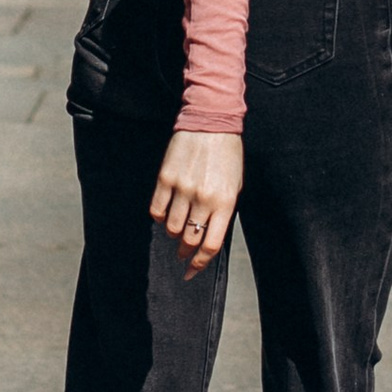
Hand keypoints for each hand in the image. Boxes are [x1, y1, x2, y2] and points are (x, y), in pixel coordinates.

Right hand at [150, 127, 242, 276]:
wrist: (211, 120)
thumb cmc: (227, 155)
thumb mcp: (235, 185)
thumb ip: (223, 212)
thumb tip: (207, 238)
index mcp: (225, 202)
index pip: (210, 245)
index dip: (199, 263)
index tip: (191, 271)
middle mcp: (204, 198)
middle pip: (189, 239)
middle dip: (185, 251)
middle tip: (183, 252)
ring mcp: (183, 188)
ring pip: (171, 228)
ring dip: (173, 233)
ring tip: (177, 227)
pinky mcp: (166, 178)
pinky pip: (157, 210)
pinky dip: (160, 217)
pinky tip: (166, 212)